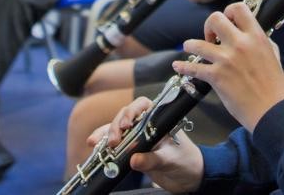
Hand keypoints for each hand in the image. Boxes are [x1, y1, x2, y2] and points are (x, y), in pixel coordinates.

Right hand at [90, 97, 204, 192]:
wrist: (189, 177)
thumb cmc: (185, 161)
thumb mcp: (170, 159)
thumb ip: (152, 160)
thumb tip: (133, 159)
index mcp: (159, 119)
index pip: (142, 106)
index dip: (131, 111)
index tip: (126, 125)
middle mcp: (146, 125)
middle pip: (125, 117)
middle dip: (115, 126)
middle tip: (113, 141)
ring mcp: (137, 137)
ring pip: (117, 129)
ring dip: (105, 134)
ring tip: (95, 143)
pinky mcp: (132, 150)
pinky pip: (115, 144)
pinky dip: (104, 144)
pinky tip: (95, 146)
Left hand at [174, 2, 283, 132]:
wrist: (273, 110)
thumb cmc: (275, 85)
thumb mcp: (273, 54)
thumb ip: (259, 41)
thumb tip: (251, 34)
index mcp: (256, 37)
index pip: (238, 8)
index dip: (229, 11)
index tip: (226, 21)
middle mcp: (240, 44)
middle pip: (215, 19)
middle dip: (209, 25)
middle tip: (211, 36)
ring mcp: (226, 60)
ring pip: (197, 43)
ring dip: (190, 44)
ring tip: (189, 47)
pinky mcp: (216, 77)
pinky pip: (193, 68)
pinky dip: (183, 67)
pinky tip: (178, 66)